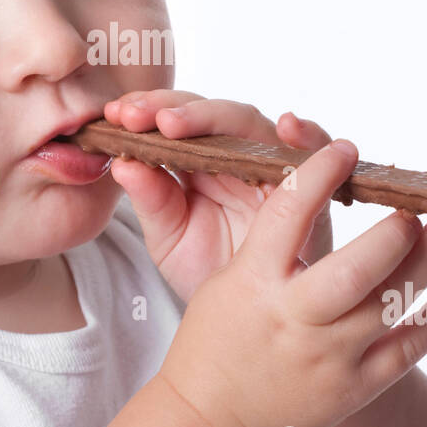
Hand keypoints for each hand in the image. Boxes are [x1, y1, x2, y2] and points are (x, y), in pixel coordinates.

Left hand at [103, 90, 337, 302]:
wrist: (251, 317)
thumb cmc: (212, 267)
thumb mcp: (169, 239)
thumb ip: (150, 201)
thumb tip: (122, 163)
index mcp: (198, 161)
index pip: (173, 121)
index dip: (144, 112)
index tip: (112, 118)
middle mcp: (236, 153)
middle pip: (208, 115)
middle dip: (169, 110)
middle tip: (134, 117)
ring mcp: (270, 163)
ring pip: (248, 122)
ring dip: (210, 116)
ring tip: (173, 122)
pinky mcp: (309, 181)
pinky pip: (315, 148)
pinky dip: (306, 133)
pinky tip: (288, 125)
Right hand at [158, 139, 426, 426]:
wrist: (212, 420)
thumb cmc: (218, 338)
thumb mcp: (228, 279)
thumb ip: (271, 238)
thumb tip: (312, 181)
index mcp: (255, 282)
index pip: (288, 214)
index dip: (320, 174)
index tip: (346, 149)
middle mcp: (295, 318)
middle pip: (356, 270)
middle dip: (392, 234)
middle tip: (414, 207)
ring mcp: (328, 357)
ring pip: (391, 304)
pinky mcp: (353, 388)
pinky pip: (407, 352)